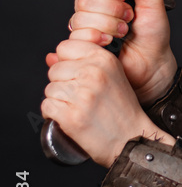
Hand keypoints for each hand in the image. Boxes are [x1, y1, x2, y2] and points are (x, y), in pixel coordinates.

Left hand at [42, 38, 174, 167]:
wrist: (131, 139)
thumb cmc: (122, 110)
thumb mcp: (113, 75)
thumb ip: (87, 62)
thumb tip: (50, 58)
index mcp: (104, 59)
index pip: (65, 47)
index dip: (65, 61)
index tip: (73, 73)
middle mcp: (93, 73)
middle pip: (55, 70)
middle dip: (61, 83)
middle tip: (78, 96)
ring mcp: (82, 94)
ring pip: (49, 89)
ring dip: (57, 100)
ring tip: (76, 107)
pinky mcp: (72, 116)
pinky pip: (46, 106)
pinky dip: (52, 114)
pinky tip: (67, 117)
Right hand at [54, 0, 176, 104]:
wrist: (154, 63)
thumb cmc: (153, 33)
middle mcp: (91, 10)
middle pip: (83, 0)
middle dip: (111, 9)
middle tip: (128, 16)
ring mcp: (85, 29)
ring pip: (80, 19)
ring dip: (108, 25)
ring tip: (123, 32)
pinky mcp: (82, 48)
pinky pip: (78, 37)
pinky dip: (99, 39)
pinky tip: (111, 43)